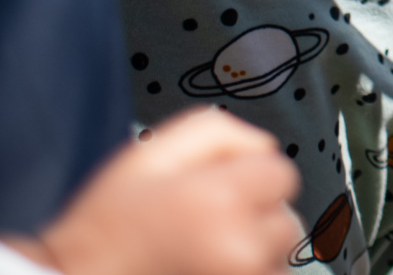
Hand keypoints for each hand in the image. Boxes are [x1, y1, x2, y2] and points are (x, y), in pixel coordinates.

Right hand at [22, 109, 300, 274]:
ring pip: (278, 260)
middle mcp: (240, 250)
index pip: (281, 173)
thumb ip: (216, 133)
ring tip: (202, 253)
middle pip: (287, 220)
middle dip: (256, 217)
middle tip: (206, 225)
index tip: (216, 190)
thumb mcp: (149, 155)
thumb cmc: (106, 228)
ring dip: (254, 253)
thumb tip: (264, 147)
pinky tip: (205, 271)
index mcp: (219, 201)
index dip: (249, 176)